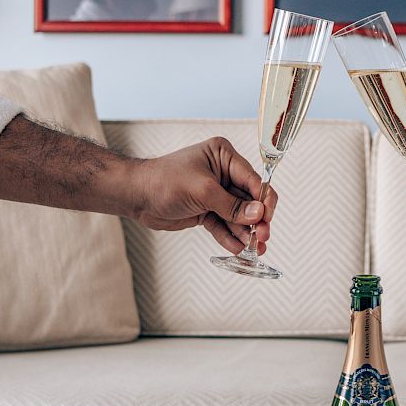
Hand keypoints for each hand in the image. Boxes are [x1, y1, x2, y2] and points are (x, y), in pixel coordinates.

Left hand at [131, 137, 277, 254]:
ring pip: (238, 216)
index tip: (267, 218)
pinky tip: (237, 248)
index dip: (263, 200)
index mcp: (224, 156)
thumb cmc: (163, 181)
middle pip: (250, 200)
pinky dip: (230, 237)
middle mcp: (223, 174)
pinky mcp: (207, 210)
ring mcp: (216, 193)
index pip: (253, 179)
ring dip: (246, 232)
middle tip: (262, 237)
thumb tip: (258, 214)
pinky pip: (224, 225)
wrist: (137, 196)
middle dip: (257, 220)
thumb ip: (231, 205)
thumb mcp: (202, 191)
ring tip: (254, 248)